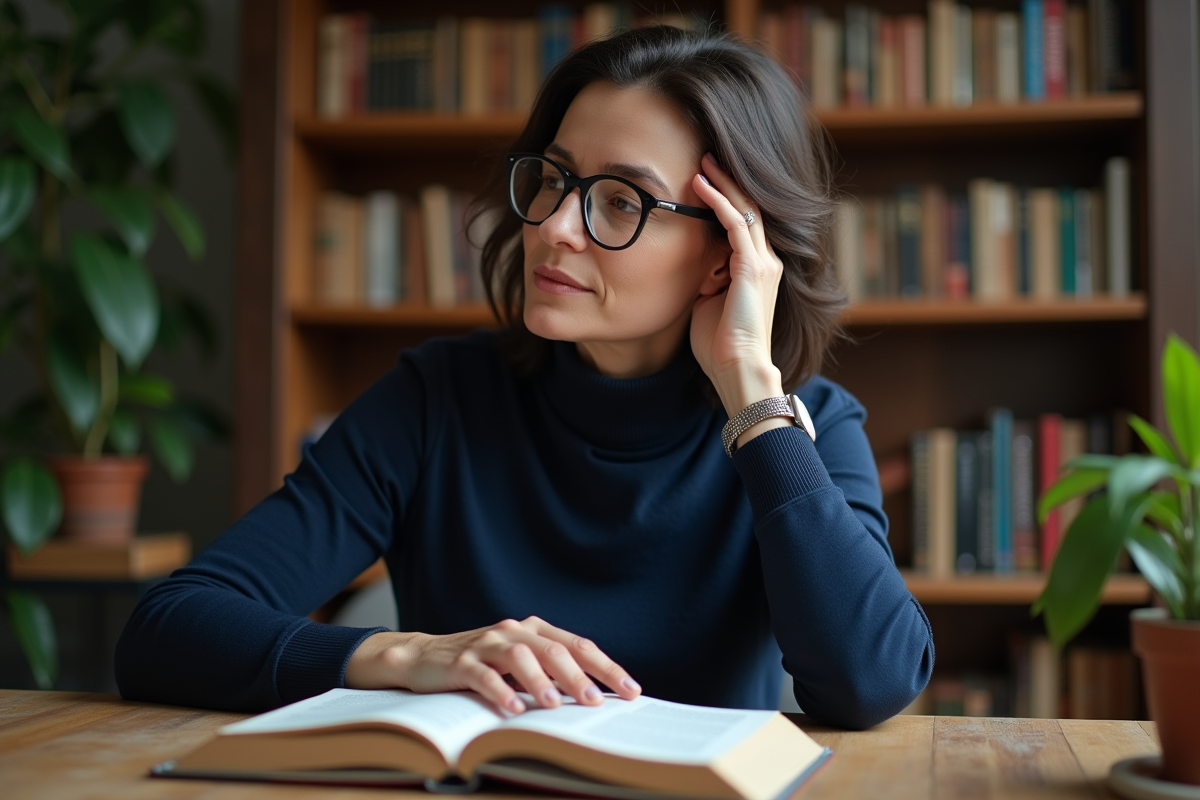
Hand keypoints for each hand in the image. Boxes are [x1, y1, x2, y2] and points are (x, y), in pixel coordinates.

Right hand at [344, 616, 640, 713]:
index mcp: (534, 630)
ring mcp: (486, 644)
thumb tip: (596, 698)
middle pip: (553, 650)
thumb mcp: (519, 665)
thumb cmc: (482, 665)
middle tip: (597, 702)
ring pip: (519, 657)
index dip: (606, 667)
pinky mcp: (461, 662)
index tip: (631, 690)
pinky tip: (512, 709)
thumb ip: (551, 673)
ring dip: (540, 681)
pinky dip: (499, 690)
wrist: (423, 658)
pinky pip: (483, 675)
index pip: (578, 646)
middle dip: (578, 677)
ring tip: (556, 705)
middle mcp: (513, 631)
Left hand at [689, 153, 786, 417]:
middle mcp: (766, 261)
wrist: (736, 367)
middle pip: (749, 208)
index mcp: (757, 270)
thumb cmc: (719, 344)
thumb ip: (706, 279)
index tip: (704, 179)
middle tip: (706, 156)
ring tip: (703, 161)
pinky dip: (718, 201)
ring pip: (745, 209)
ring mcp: (763, 263)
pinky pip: (736, 223)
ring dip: (723, 183)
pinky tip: (701, 185)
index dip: (726, 198)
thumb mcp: (708, 301)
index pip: (745, 223)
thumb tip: (691, 265)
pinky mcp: (753, 267)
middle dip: (727, 181)